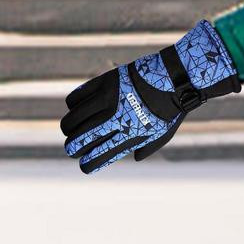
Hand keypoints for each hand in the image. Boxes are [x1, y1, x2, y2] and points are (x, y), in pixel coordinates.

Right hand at [60, 19, 240, 172]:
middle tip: (71, 149)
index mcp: (129, 135)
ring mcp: (108, 99)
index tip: (84, 166)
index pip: (100, 156)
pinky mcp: (104, 82)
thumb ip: (147, 147)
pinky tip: (76, 109)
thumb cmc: (170, 108)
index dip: (88, 164)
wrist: (175, 78)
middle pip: (81, 139)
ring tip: (69, 130)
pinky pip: (76, 98)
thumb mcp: (163, 133)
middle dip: (73, 148)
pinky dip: (73, 106)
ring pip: (73, 119)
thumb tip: (133, 157)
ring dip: (68, 128)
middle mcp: (116, 118)